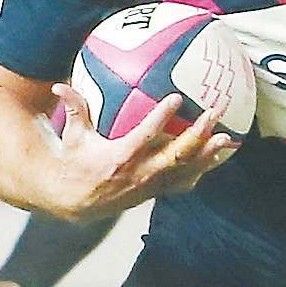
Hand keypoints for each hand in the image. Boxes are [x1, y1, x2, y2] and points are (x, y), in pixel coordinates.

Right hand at [49, 86, 235, 219]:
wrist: (77, 201)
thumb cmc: (75, 161)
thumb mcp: (73, 137)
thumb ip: (74, 109)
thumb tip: (59, 85)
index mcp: (120, 157)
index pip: (145, 136)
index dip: (161, 117)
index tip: (176, 98)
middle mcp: (140, 173)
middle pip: (176, 154)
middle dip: (197, 134)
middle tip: (213, 113)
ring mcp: (152, 186)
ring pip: (186, 171)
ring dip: (208, 155)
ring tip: (226, 139)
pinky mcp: (157, 191)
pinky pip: (184, 181)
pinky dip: (201, 170)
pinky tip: (217, 157)